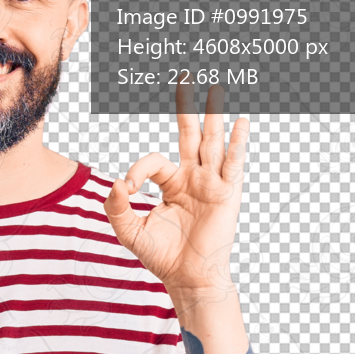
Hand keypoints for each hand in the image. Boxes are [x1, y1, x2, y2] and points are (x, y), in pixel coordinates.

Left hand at [103, 82, 248, 293]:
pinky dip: (237, 142)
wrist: (188, 278)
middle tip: (185, 75)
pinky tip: (239, 122)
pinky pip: (233, 163)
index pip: (153, 161)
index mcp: (171, 183)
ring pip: (211, 142)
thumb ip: (117, 209)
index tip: (128, 190)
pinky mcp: (227, 193)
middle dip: (186, 106)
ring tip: (216, 87)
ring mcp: (212, 183)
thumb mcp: (130, 231)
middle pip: (189, 134)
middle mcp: (193, 177)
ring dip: (213, 115)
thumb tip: (114, 184)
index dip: (137, 171)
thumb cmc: (162, 256)